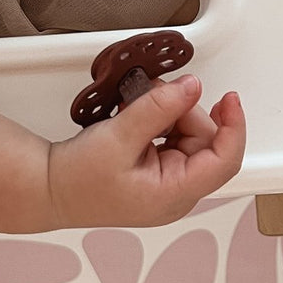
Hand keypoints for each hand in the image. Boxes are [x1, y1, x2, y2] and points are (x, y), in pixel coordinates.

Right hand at [45, 75, 245, 228]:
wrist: (48, 188)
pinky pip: (173, 140)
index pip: (224, 160)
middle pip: (205, 141)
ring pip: (189, 137)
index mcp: (174, 194)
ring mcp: (168, 184)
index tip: (230, 98)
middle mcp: (177, 192)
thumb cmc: (77, 179)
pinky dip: (159, 122)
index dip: (233, 127)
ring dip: (168, 114)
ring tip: (135, 108)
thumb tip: (191, 87)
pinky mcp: (158, 173)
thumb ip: (157, 109)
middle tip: (151, 94)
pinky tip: (137, 118)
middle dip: (182, 111)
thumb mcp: (119, 137)